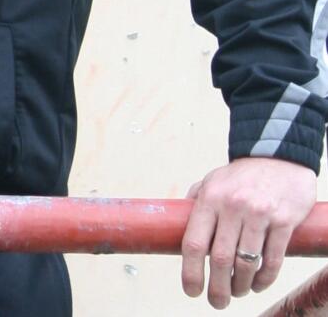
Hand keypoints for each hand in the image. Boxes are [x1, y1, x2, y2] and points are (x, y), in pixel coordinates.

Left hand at [181, 157, 316, 308]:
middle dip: (217, 287)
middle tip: (216, 302)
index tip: (191, 290)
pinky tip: (258, 285)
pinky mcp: (284, 221)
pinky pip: (273, 258)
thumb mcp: (211, 182)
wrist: (278, 158)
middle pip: (219, 259)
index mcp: (209, 199)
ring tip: (237, 293)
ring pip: (247, 262)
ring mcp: (259, 214)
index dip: (190, 272)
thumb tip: (176, 227)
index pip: (193, 242)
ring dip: (241, 285)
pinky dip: (265, 278)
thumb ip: (196, 204)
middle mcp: (232, 207)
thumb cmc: (240, 175)